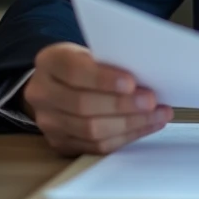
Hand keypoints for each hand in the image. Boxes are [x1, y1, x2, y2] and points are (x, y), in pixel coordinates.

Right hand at [21, 42, 172, 155]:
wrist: (58, 84)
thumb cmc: (84, 64)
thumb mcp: (91, 52)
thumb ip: (110, 61)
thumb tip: (147, 75)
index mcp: (49, 62)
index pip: (74, 71)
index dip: (103, 79)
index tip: (131, 83)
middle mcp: (42, 93)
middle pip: (82, 105)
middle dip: (122, 105)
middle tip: (151, 101)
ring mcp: (48, 122)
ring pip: (90, 130)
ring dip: (130, 124)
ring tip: (157, 115)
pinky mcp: (60, 143)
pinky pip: (95, 147)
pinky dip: (125, 137)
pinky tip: (145, 126)